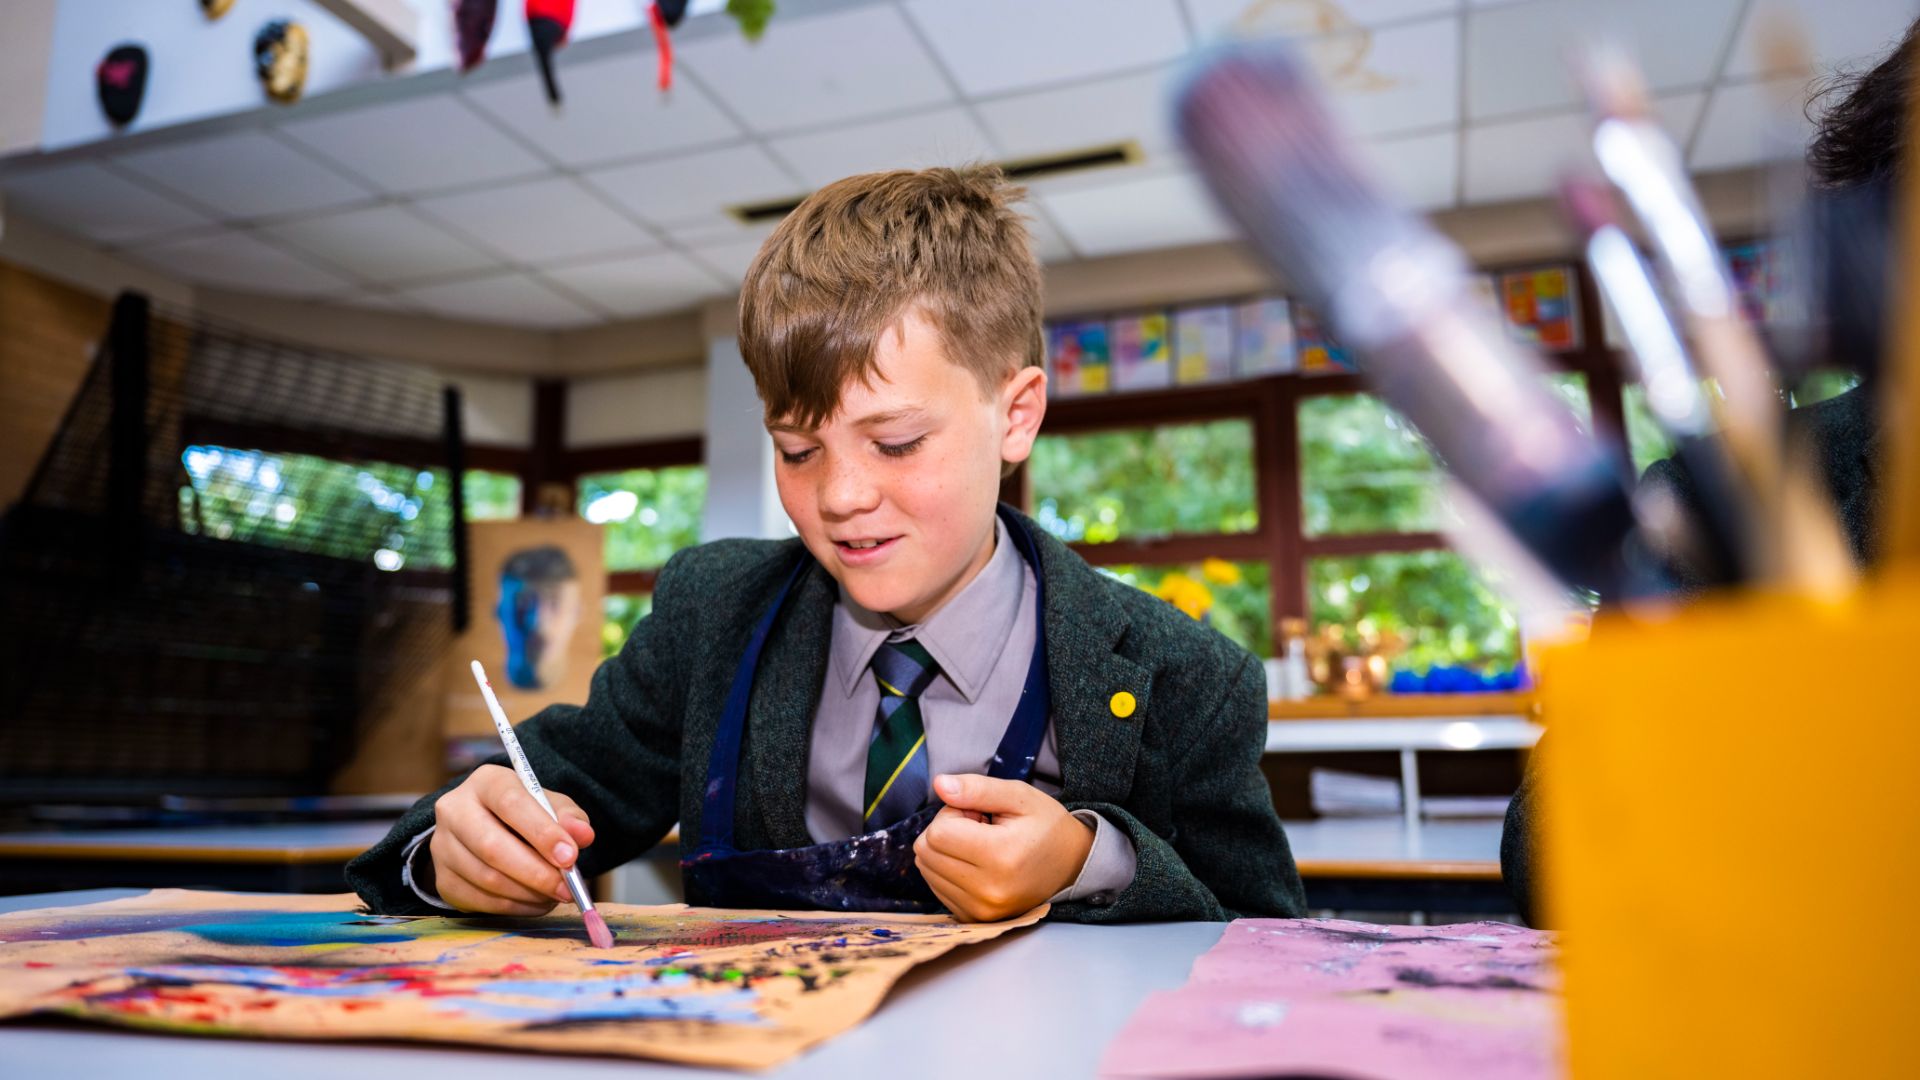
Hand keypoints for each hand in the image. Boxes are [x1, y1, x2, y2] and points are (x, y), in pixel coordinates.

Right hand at [428, 764, 595, 914]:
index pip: (511, 803)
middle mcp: (454, 810)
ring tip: (555, 895)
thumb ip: (569, 818)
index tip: (570, 857)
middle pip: (491, 846)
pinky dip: (514, 907)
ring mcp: (442, 846)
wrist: (489, 829)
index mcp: (485, 782)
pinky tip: (535, 902)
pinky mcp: (443, 879)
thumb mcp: (551, 806)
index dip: (542, 832)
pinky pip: (480, 901)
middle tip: (567, 888)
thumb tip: (583, 835)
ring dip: (528, 893)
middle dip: (535, 872)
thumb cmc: (526, 815)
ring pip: (486, 878)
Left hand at [912, 773, 1093, 921]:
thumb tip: (939, 785)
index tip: (978, 813)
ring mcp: (981, 910)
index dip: (952, 813)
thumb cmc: (1045, 826)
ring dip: (946, 851)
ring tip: (979, 846)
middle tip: (978, 827)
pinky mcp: (974, 918)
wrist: (1071, 866)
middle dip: (946, 831)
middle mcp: (988, 890)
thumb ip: (977, 788)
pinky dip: (948, 870)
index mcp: (1001, 857)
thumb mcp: (1018, 796)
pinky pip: (936, 887)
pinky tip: (976, 863)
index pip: (938, 832)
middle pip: (926, 852)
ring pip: (927, 870)